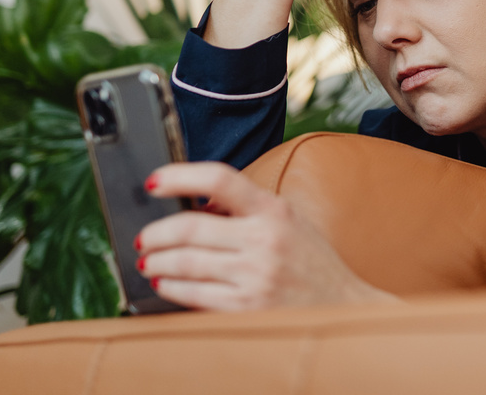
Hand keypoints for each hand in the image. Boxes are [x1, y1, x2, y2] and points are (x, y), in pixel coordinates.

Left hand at [135, 162, 396, 310]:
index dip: (180, 176)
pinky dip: (169, 286)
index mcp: (275, 210)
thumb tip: (199, 199)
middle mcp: (264, 240)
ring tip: (149, 261)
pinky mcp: (244, 308)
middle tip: (144, 237)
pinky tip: (165, 282)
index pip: (219, 179)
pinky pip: (192, 294)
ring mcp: (253, 276)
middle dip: (155, 233)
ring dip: (155, 261)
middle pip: (189, 227)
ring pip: (184, 262)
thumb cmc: (312, 262)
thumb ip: (250, 208)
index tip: (154, 182)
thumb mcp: (290, 220)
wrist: (340, 306)